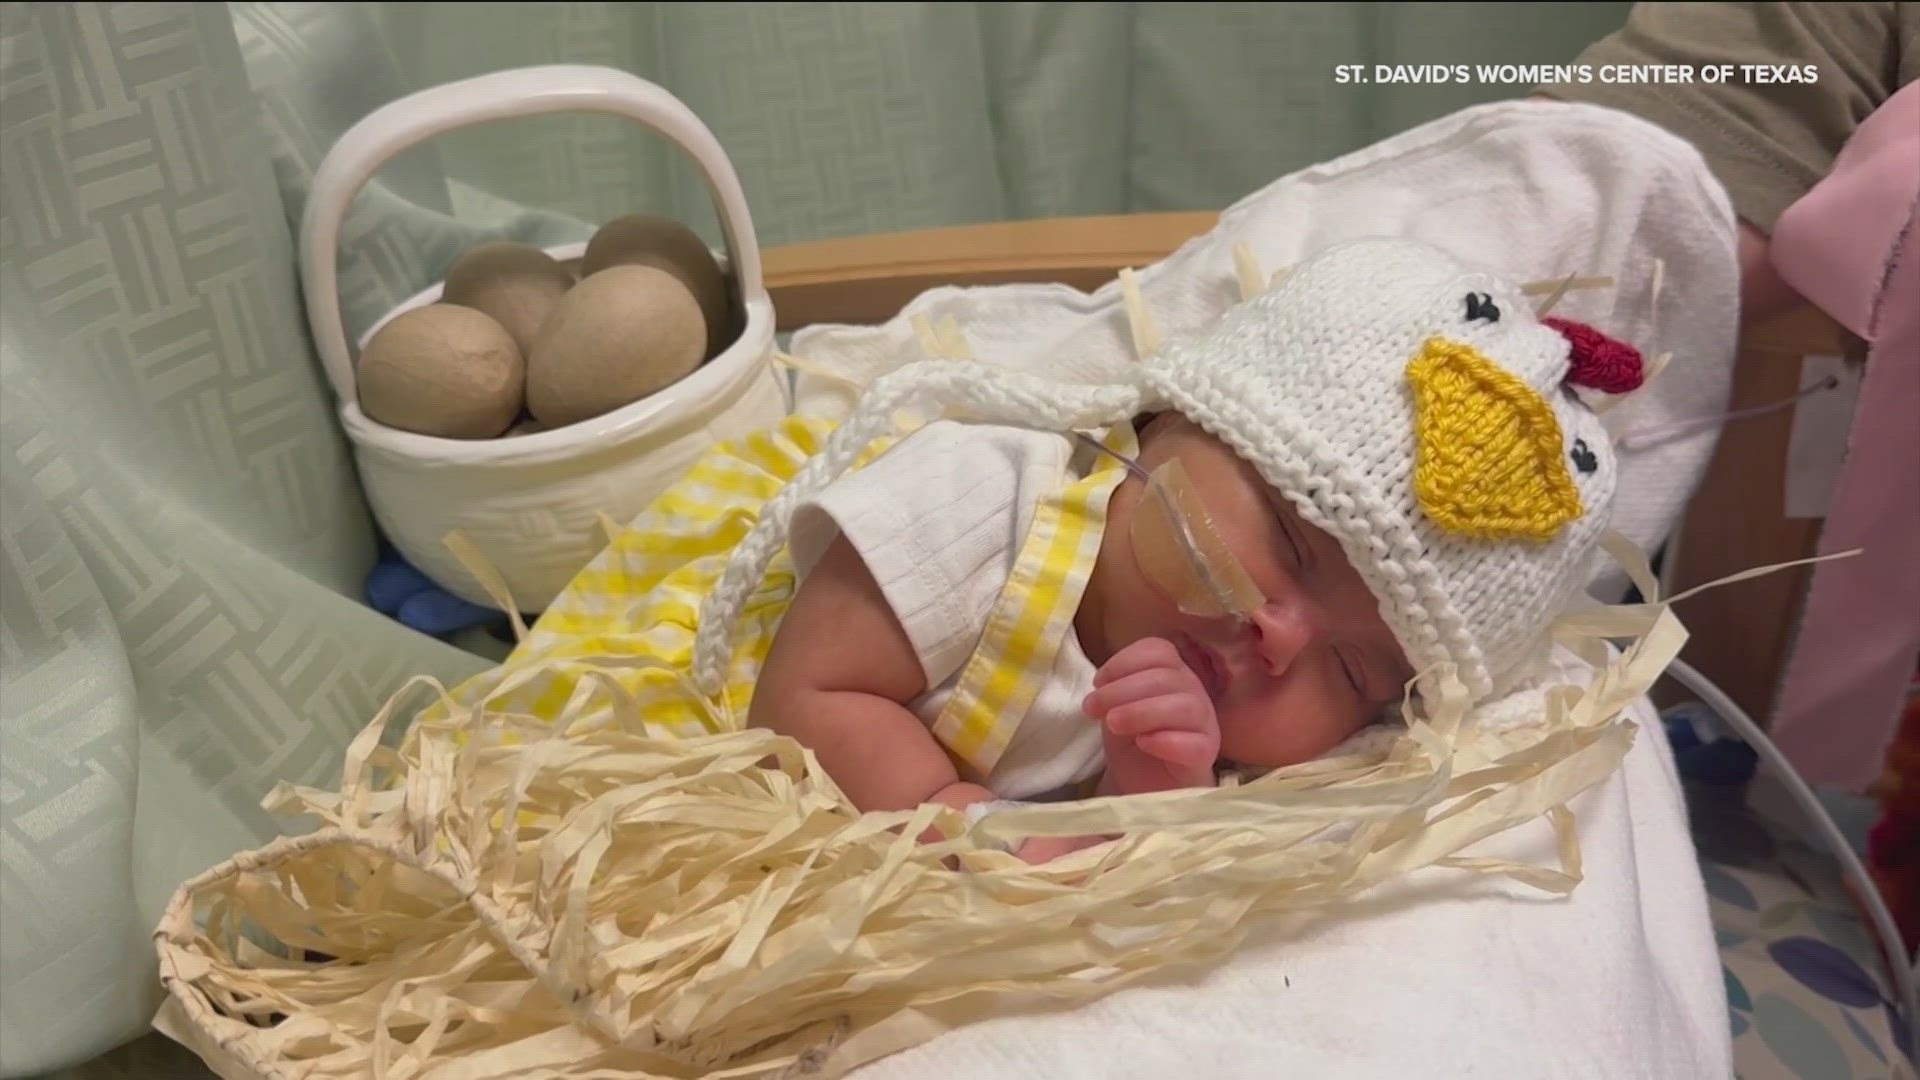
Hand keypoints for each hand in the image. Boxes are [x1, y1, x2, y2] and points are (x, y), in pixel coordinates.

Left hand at [1083, 637, 1220, 795]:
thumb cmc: (1134, 739)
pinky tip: (1144, 743)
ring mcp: (1205, 724)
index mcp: (1173, 673)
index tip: (1097, 683)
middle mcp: (1194, 692)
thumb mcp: (1117, 708)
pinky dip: (1167, 741)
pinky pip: (1196, 744)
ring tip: (1112, 724)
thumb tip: (1100, 687)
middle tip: (1093, 709)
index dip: (1123, 662)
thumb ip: (1113, 692)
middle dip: (1120, 690)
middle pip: (1165, 677)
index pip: (1158, 650)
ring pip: (1184, 707)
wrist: (1148, 785)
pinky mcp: (1206, 755)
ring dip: (1141, 712)